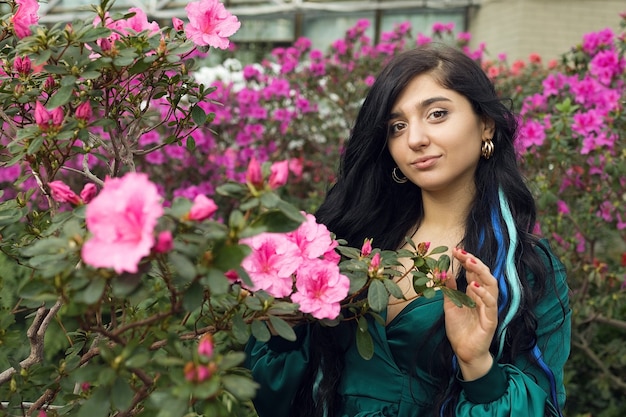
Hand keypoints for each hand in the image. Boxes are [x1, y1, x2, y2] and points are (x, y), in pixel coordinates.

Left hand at [444, 247, 498, 379]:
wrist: (464, 351)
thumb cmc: (460, 329)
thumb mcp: (450, 305)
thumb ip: (449, 290)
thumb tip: (445, 272)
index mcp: (475, 293)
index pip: (474, 272)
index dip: (466, 260)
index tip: (455, 250)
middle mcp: (484, 298)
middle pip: (484, 275)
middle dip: (474, 262)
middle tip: (462, 253)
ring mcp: (489, 308)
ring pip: (491, 285)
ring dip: (481, 273)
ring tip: (469, 263)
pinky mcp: (490, 320)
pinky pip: (490, 304)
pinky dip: (483, 294)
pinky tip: (474, 286)